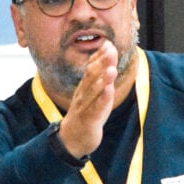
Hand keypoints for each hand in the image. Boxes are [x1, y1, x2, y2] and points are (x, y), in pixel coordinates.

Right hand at [58, 41, 117, 158]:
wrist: (72, 139)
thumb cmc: (87, 113)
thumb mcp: (94, 93)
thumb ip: (101, 75)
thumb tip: (107, 54)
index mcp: (85, 87)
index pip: (91, 68)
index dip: (100, 56)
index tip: (109, 43)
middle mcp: (83, 94)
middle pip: (92, 76)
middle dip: (102, 63)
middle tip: (111, 50)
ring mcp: (84, 107)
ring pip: (93, 92)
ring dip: (102, 80)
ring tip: (111, 69)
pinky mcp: (89, 120)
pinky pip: (95, 110)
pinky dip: (102, 100)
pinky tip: (109, 91)